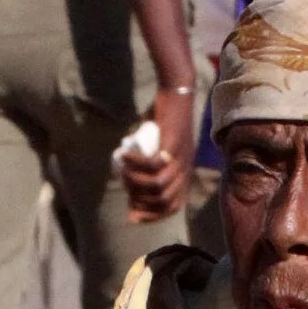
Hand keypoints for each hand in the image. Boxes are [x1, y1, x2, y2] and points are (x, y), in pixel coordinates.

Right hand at [121, 85, 196, 223]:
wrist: (177, 93)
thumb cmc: (164, 120)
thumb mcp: (159, 147)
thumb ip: (151, 164)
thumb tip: (130, 181)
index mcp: (184, 175)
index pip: (172, 207)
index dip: (153, 215)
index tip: (132, 214)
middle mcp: (185, 170)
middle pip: (163, 199)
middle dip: (140, 199)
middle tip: (124, 185)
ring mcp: (180, 158)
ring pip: (158, 184)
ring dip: (136, 181)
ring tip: (122, 170)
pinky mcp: (172, 143)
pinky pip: (153, 163)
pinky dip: (136, 164)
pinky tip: (124, 156)